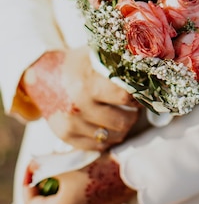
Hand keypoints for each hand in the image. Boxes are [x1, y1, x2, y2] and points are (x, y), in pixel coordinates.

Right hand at [20, 46, 139, 150]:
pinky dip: (108, 137)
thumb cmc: (77, 65)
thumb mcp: (96, 56)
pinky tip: (107, 124)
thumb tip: (150, 65)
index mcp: (88, 83)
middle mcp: (79, 106)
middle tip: (134, 106)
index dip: (138, 96)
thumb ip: (119, 63)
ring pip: (114, 137)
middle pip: (123, 121)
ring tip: (121, 114)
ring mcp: (71, 123)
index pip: (126, 96)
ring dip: (123, 127)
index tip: (142, 92)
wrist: (42, 75)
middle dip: (134, 114)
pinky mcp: (65, 136)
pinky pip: (99, 146)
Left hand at [23, 153, 134, 203]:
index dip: (27, 186)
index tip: (31, 170)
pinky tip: (71, 185)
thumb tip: (34, 166)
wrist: (130, 172)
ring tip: (54, 183)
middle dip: (36, 202)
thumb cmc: (98, 166)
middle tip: (38, 183)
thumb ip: (46, 167)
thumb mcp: (67, 164)